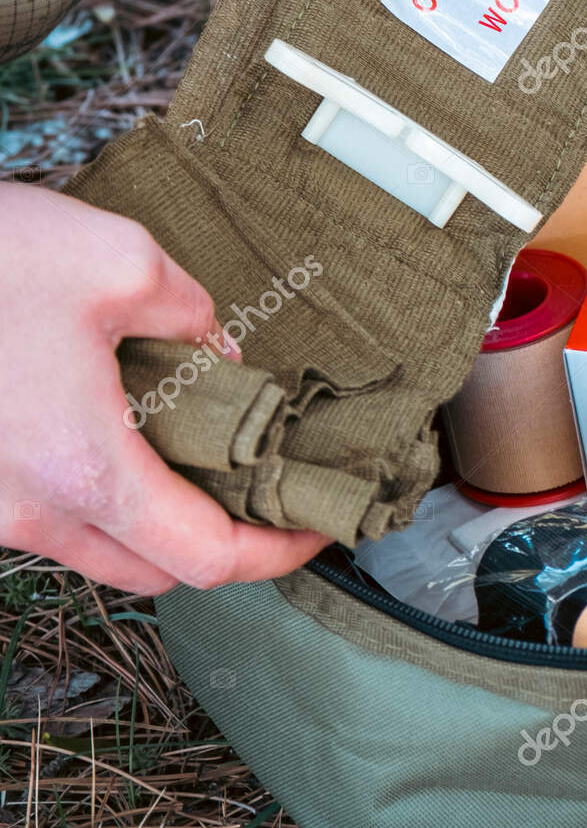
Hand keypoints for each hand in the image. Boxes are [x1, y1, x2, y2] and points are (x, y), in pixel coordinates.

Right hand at [0, 183, 324, 594]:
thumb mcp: (117, 259)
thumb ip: (189, 311)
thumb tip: (216, 348)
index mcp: (83, 468)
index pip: (204, 558)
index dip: (275, 554)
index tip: (315, 531)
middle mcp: (30, 508)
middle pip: (153, 568)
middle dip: (221, 540)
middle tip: (264, 487)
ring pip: (97, 547)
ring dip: (156, 517)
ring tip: (198, 449)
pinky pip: (51, 515)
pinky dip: (101, 493)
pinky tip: (119, 425)